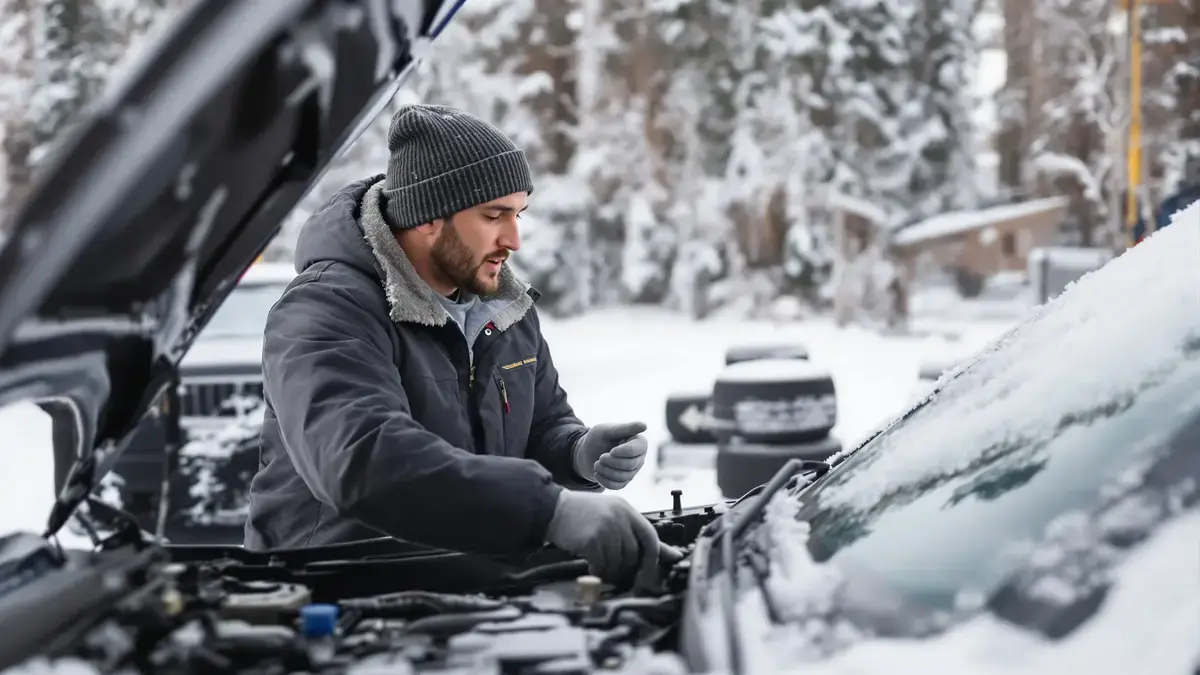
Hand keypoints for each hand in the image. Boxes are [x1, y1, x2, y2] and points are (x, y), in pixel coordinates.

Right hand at [545, 490, 682, 585]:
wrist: (554, 509)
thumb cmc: (585, 515)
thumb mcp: (614, 517)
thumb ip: (639, 535)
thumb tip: (674, 555)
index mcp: (627, 510)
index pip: (650, 537)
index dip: (652, 558)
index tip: (648, 571)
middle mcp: (618, 517)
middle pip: (633, 554)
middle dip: (626, 567)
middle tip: (614, 568)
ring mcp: (605, 528)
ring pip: (618, 563)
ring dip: (610, 570)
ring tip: (600, 564)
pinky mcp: (591, 540)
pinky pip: (601, 565)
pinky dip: (597, 569)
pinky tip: (591, 563)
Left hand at [572, 421, 647, 489]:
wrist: (586, 454)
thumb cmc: (597, 439)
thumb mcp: (608, 430)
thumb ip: (626, 428)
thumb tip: (645, 426)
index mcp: (638, 442)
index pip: (638, 449)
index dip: (624, 452)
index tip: (611, 451)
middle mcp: (639, 457)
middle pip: (630, 465)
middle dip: (612, 462)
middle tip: (601, 457)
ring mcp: (632, 471)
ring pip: (623, 476)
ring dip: (606, 471)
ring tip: (597, 464)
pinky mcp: (623, 482)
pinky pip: (617, 486)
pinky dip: (605, 481)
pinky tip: (597, 474)